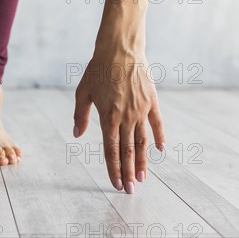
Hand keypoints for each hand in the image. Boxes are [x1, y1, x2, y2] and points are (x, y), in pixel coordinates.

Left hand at [73, 48, 164, 193]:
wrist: (120, 49)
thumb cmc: (97, 69)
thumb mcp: (82, 92)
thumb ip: (80, 115)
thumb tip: (77, 134)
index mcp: (108, 117)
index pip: (111, 150)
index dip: (113, 169)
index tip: (116, 184)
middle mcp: (126, 117)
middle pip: (128, 151)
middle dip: (128, 173)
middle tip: (130, 190)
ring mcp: (141, 110)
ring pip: (143, 142)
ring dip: (142, 161)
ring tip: (142, 178)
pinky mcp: (152, 101)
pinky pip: (158, 124)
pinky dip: (160, 138)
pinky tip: (161, 151)